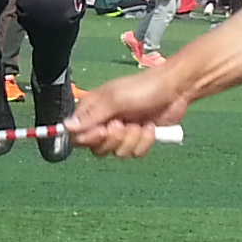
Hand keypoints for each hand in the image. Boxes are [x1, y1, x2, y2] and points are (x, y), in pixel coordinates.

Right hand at [68, 67, 187, 157]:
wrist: (175, 90)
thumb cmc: (143, 88)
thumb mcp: (115, 99)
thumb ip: (91, 115)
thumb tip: (66, 127)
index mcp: (92, 110)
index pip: (78, 136)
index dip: (89, 138)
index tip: (103, 130)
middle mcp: (104, 122)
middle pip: (97, 149)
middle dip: (114, 140)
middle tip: (123, 124)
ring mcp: (121, 132)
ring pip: (118, 153)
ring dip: (132, 140)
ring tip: (141, 124)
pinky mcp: (137, 139)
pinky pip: (135, 153)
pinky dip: (145, 142)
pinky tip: (150, 127)